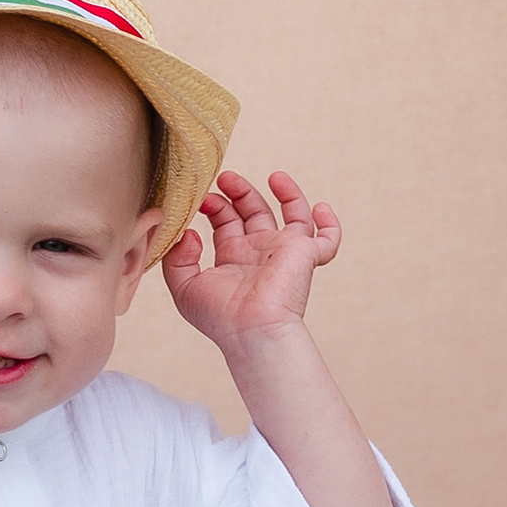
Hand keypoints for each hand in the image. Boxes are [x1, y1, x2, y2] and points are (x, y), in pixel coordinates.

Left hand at [161, 169, 339, 357]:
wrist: (252, 329)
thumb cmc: (220, 317)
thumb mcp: (184, 286)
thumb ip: (178, 257)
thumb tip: (190, 232)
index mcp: (233, 258)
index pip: (227, 223)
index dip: (218, 206)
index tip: (204, 199)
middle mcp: (260, 253)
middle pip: (255, 213)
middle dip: (241, 193)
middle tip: (225, 178)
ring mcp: (285, 252)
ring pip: (294, 217)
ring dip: (286, 193)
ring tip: (273, 176)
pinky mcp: (306, 255)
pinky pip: (328, 240)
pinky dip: (329, 224)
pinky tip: (320, 207)